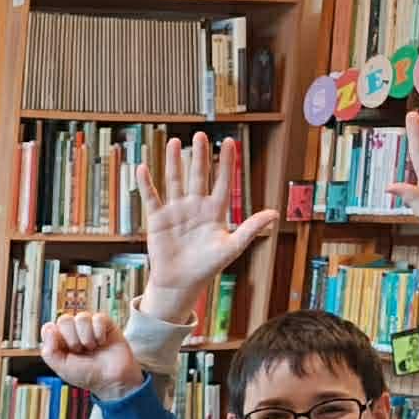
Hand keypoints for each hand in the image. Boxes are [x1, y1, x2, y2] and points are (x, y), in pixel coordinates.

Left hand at [40, 312, 143, 400]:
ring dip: (87, 337)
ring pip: (82, 317)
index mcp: (59, 340)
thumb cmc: (86, 374)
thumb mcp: (62, 368)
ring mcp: (89, 326)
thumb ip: (49, 351)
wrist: (111, 380)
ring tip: (92, 347)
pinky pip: (98, 318)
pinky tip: (102, 342)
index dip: (55, 339)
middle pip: (64, 319)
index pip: (49, 327)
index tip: (64, 351)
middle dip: (72, 339)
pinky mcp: (105, 323)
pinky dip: (100, 333)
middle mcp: (73, 330)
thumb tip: (49, 327)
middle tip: (80, 351)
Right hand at [139, 132, 276, 323]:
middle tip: (200, 135)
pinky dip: (147, 184)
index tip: (229, 142)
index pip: (222, 181)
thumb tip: (274, 214)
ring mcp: (176, 210)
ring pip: (175, 180)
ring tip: (175, 142)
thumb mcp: (232, 248)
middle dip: (200, 156)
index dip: (226, 163)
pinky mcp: (158, 219)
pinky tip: (144, 168)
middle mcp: (196, 206)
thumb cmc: (207, 267)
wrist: (181, 283)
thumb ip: (251, 229)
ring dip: (174, 162)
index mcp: (215, 211)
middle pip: (198, 175)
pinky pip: (152, 197)